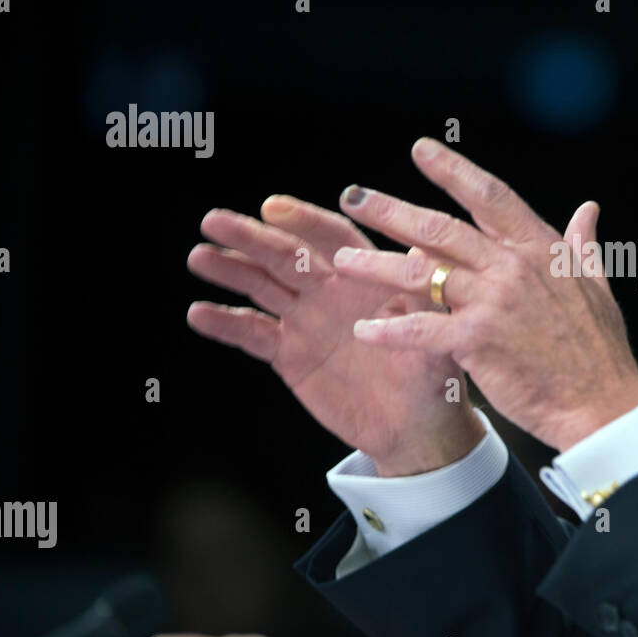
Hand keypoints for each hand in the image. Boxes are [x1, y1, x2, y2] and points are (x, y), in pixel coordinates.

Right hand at [187, 195, 483, 474]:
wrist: (416, 429)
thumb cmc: (435, 378)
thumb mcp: (438, 337)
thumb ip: (426, 298)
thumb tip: (422, 253)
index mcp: (368, 278)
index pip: (333, 240)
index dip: (304, 222)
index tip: (273, 207)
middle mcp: (332, 291)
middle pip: (287, 256)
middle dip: (251, 237)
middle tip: (214, 221)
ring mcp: (307, 320)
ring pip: (263, 287)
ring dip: (231, 270)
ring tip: (199, 257)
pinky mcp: (289, 354)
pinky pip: (253, 335)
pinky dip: (225, 324)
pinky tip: (199, 313)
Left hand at [332, 138, 637, 451]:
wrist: (600, 403)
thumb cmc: (598, 352)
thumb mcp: (597, 287)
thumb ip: (583, 244)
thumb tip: (589, 209)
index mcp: (540, 250)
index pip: (490, 197)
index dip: (453, 171)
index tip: (421, 150)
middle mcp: (512, 268)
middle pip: (441, 227)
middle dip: (391, 209)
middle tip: (354, 195)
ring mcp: (493, 303)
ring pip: (422, 272)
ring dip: (377, 265)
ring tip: (342, 260)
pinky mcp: (476, 342)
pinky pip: (421, 329)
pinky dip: (389, 329)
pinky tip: (363, 329)